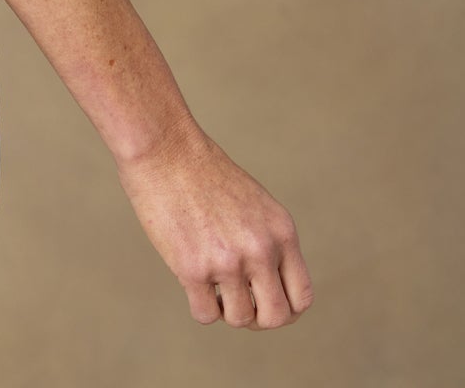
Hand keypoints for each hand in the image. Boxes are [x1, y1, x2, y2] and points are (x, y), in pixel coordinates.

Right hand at [115, 122, 313, 329]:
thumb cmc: (201, 170)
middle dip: (256, 318)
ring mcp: (228, 261)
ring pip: (239, 319)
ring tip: (209, 283)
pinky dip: (199, 305)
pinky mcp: (192, 268)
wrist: (163, 146)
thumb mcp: (253, 203)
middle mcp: (261, 250)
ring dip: (224, 308)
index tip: (262, 301)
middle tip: (235, 300)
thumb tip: (264, 285)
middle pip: (276, 317)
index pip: (301, 297)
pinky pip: (205, 314)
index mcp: (281, 232)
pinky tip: (190, 280)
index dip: (284, 309)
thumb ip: (267, 241)